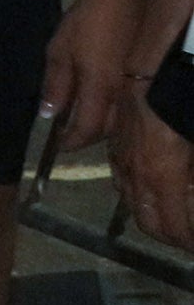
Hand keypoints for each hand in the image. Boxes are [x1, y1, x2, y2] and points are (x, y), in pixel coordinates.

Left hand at [39, 0, 141, 151]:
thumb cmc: (86, 22)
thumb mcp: (59, 51)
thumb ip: (55, 86)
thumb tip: (49, 115)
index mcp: (99, 88)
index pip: (86, 130)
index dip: (71, 141)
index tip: (58, 145)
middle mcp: (123, 94)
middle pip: (106, 131)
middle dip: (86, 136)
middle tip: (69, 132)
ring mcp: (139, 87)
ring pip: (121, 122)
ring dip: (102, 127)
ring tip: (84, 119)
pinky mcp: (147, 78)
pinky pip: (131, 107)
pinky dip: (116, 114)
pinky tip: (104, 105)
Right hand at [111, 87, 193, 249]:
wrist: (153, 62)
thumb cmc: (181, 100)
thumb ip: (192, 179)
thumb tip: (191, 198)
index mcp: (161, 176)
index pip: (174, 226)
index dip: (188, 242)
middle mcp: (137, 173)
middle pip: (149, 222)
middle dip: (171, 237)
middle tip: (189, 240)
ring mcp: (123, 157)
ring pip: (133, 202)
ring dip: (154, 217)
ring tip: (174, 219)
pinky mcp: (117, 143)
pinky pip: (124, 179)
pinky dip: (140, 194)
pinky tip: (153, 188)